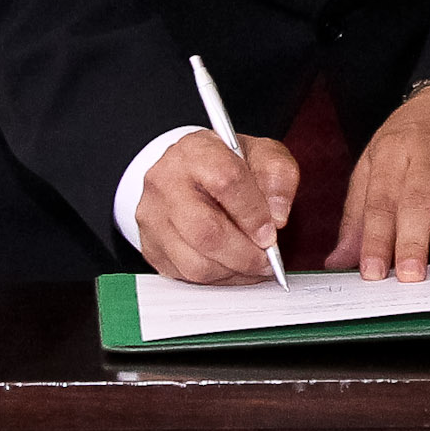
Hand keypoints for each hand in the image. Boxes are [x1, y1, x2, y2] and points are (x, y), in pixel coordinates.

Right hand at [136, 129, 299, 284]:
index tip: (271, 233)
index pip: (225, 181)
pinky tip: (233, 266)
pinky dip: (218, 279)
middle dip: (245, 254)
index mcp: (195, 151)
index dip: (253, 213)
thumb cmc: (225, 165)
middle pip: (205, 231)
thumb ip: (278, 176)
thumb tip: (278, 216)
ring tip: (253, 264)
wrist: (187, 173)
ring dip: (233, 271)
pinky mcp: (152, 246)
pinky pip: (187, 276)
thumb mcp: (260, 155)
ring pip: (195, 262)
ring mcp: (154, 217)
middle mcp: (166, 182)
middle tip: (267, 258)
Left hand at [334, 85, 429, 280]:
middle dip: (413, 240)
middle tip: (409, 276)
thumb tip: (339, 260)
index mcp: (394, 152)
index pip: (381, 199)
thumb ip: (357, 214)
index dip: (375, 238)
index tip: (372, 271)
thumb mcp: (375, 162)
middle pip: (420, 200)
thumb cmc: (412, 138)